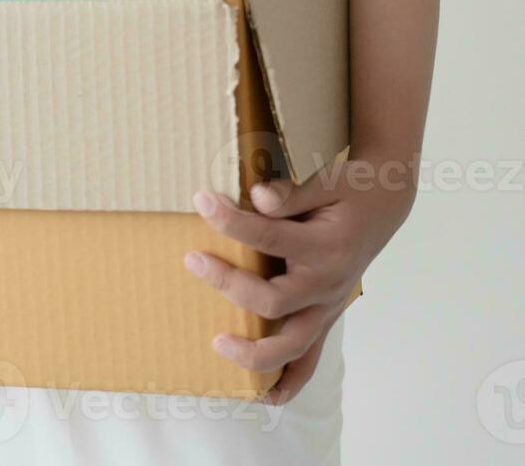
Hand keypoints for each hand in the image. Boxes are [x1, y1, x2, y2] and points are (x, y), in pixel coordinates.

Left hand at [185, 159, 414, 402]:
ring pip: (292, 347)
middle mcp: (328, 284)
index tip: (202, 200)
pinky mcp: (323, 318)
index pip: (269, 238)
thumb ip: (291, 193)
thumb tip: (256, 196)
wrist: (383, 205)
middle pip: (273, 301)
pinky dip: (286, 382)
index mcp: (326, 247)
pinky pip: (308, 362)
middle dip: (229, 283)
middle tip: (192, 259)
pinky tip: (260, 395)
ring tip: (216, 342)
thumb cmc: (348, 190)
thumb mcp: (325, 181)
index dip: (231, 221)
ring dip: (253, 352)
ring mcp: (326, 307)